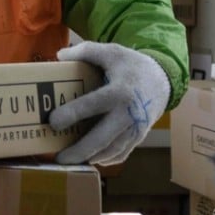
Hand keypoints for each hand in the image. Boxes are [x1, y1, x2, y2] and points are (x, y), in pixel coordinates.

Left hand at [49, 42, 169, 165]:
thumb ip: (86, 51)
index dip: (72, 114)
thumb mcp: (111, 52)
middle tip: (59, 158)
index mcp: (119, 92)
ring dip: (90, 158)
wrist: (162, 81)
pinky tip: (89, 160)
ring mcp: (135, 129)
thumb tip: (59, 56)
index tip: (52, 122)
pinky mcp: (138, 137)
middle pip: (102, 138)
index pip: (92, 105)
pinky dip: (106, 159)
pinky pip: (122, 153)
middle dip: (80, 150)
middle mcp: (128, 114)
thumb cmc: (131, 65)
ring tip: (69, 163)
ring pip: (111, 150)